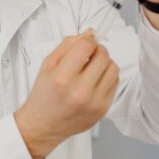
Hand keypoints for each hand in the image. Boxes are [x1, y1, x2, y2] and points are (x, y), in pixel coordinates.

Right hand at [14, 31, 118, 158]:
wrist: (43, 125)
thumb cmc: (43, 95)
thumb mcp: (47, 65)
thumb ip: (67, 45)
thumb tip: (89, 33)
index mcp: (62, 77)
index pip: (86, 46)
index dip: (87, 40)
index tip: (85, 42)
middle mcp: (79, 90)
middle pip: (103, 56)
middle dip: (96, 50)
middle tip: (88, 54)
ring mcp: (94, 101)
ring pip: (113, 68)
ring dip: (104, 63)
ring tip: (92, 68)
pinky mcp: (103, 109)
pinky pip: (115, 83)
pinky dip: (106, 77)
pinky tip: (94, 80)